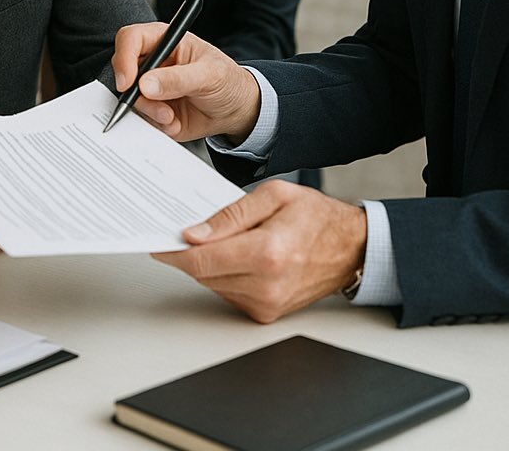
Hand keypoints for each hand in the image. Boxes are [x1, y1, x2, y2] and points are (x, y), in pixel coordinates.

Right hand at [112, 23, 261, 143]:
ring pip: (130, 98)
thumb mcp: (209, 75)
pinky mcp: (151, 109)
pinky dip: (156, 125)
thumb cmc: (227, 81)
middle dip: (136, 94)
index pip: (131, 39)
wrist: (235, 110)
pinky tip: (174, 122)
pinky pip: (141, 118)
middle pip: (123, 71)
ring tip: (171, 116)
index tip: (128, 82)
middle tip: (157, 106)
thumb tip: (146, 84)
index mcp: (165, 41)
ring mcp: (149, 87)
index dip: (123, 58)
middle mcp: (152, 62)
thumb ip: (178, 79)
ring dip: (149, 112)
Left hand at [152, 180, 366, 322]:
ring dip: (206, 262)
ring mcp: (267, 304)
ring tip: (217, 238)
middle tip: (182, 231)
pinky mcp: (267, 313)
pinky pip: (227, 293)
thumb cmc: (316, 217)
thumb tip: (196, 233)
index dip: (173, 252)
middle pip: (202, 273)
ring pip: (212, 284)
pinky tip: (233, 255)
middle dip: (188, 252)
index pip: (202, 260)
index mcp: (268, 253)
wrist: (351, 248)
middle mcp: (267, 285)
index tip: (157, 242)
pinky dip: (222, 274)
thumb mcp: (274, 195)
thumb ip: (231, 214)